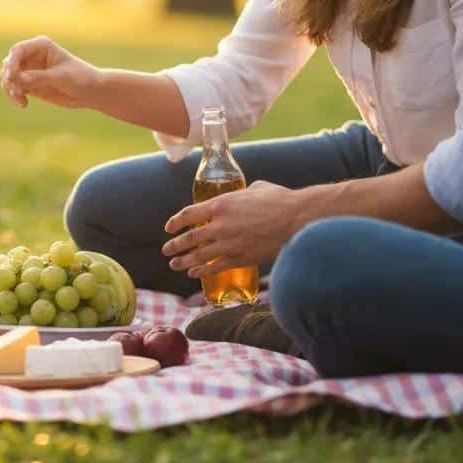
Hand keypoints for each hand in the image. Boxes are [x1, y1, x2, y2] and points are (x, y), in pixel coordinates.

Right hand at [0, 36, 97, 108]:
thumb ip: (39, 77)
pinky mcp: (30, 84)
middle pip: (9, 63)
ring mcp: (30, 70)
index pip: (18, 50)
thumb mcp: (61, 77)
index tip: (12, 78)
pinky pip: (14, 89)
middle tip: (17, 91)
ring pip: (8, 77)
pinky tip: (23, 104)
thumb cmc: (81, 78)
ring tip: (20, 100)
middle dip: (9, 77)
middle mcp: (32, 56)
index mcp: (41, 46)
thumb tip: (18, 79)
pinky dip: (15, 97)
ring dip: (10, 89)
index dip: (11, 63)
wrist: (91, 91)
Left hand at [161, 181, 304, 275]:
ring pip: (199, 255)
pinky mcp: (240, 258)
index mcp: (220, 204)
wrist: (296, 219)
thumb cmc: (279, 200)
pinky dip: (202, 272)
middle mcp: (219, 225)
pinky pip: (215, 267)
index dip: (175, 222)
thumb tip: (242, 195)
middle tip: (166, 250)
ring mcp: (228, 243)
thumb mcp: (254, 189)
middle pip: (189, 238)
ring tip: (174, 264)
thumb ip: (241, 194)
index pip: (188, 214)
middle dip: (175, 245)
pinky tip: (194, 274)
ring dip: (184, 261)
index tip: (168, 228)